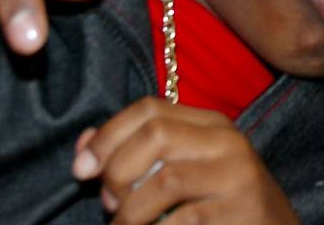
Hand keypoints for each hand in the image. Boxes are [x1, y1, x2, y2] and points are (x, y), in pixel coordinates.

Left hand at [74, 98, 295, 223]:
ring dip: (130, 213)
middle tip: (111, 205)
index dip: (107, 136)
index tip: (82, 170)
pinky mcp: (242, 210)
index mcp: (210, 124)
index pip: (149, 109)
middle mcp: (226, 141)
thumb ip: (134, 157)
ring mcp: (237, 175)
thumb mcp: (179, 173)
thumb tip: (84, 148)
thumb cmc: (216, 208)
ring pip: (166, 179)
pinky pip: (182, 220)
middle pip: (156, 134)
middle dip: (117, 173)